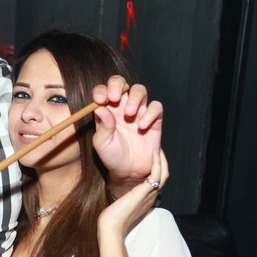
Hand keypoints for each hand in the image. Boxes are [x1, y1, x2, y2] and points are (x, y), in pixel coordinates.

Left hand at [91, 77, 163, 195]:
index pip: (103, 91)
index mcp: (106, 110)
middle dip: (118, 85)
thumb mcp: (102, 143)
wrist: (130, 172)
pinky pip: (156, 107)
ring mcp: (139, 112)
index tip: (99, 99)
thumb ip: (103, 126)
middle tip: (115, 98)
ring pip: (140, 90)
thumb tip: (100, 107)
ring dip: (135, 98)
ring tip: (130, 114)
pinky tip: (142, 126)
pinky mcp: (154, 120)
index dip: (101, 90)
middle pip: (122, 84)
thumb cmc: (112, 156)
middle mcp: (122, 107)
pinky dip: (150, 113)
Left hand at [98, 148, 167, 237]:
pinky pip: (156, 175)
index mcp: (146, 199)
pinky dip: (157, 164)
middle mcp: (151, 196)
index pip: (157, 181)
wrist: (111, 227)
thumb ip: (124, 196)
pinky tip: (154, 154)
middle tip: (158, 151)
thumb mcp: (121, 203)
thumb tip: (117, 189)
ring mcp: (149, 195)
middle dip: (162, 163)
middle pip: (163, 176)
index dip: (156, 168)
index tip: (151, 158)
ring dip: (162, 161)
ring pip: (164, 174)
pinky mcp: (144, 192)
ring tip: (158, 150)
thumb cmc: (112, 218)